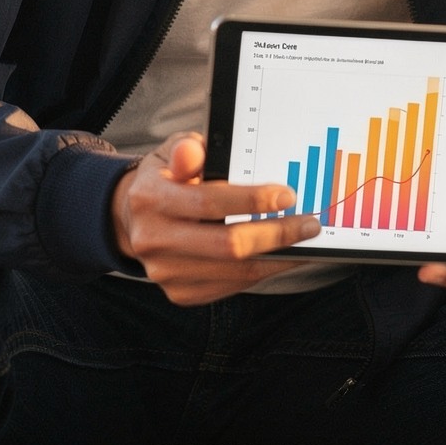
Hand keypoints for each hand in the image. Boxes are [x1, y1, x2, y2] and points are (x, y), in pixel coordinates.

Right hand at [108, 132, 320, 304]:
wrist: (136, 220)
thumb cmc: (167, 179)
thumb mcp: (171, 153)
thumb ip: (187, 150)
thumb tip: (195, 152)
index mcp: (151, 199)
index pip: (209, 202)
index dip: (252, 200)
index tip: (288, 195)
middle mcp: (153, 240)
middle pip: (227, 245)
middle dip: (276, 234)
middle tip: (309, 223)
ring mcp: (166, 272)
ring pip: (235, 272)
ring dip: (277, 257)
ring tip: (304, 240)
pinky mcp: (181, 293)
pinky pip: (232, 286)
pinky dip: (263, 272)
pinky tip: (282, 256)